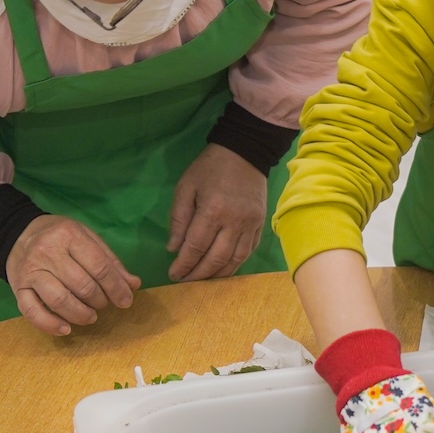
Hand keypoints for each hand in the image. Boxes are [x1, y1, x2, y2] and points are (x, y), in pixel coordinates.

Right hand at [5, 214, 139, 335]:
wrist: (18, 235)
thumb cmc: (60, 238)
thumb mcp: (88, 239)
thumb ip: (110, 262)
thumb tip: (133, 285)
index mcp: (69, 235)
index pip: (99, 266)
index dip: (116, 287)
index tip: (125, 301)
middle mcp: (47, 252)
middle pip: (81, 285)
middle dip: (99, 301)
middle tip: (104, 305)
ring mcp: (31, 271)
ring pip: (59, 300)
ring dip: (80, 314)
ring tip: (90, 316)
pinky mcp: (18, 288)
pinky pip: (32, 312)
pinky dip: (50, 324)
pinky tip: (66, 329)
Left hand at [168, 143, 267, 280]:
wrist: (245, 151)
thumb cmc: (210, 167)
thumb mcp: (186, 186)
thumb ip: (178, 218)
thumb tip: (173, 248)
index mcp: (213, 211)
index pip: (196, 247)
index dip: (184, 264)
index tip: (173, 274)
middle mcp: (234, 222)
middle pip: (216, 259)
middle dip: (198, 274)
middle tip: (185, 281)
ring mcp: (250, 225)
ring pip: (235, 260)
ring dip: (217, 275)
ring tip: (203, 280)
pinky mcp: (260, 225)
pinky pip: (248, 251)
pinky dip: (235, 264)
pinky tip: (223, 268)